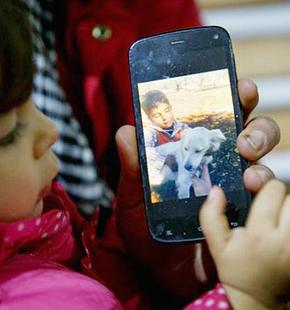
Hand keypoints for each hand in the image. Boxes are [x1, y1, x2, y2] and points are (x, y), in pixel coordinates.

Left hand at [114, 79, 279, 296]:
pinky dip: (265, 183)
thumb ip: (132, 169)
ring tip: (247, 159)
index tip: (235, 86)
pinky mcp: (244, 212)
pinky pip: (265, 192)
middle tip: (241, 133)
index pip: (211, 120)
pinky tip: (253, 185)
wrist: (159, 272)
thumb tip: (127, 131)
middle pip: (246, 131)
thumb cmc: (144, 231)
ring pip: (260, 156)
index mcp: (189, 155)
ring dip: (261, 149)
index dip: (226, 99)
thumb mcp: (132, 198)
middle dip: (252, 123)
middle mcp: (216, 166)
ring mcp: (232, 187)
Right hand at [200, 180, 289, 308]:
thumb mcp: (216, 244)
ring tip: (276, 218)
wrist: (259, 297)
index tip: (255, 195)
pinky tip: (282, 226)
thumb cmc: (237, 269)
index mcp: (260, 234)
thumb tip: (216, 191)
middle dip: (278, 197)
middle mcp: (286, 239)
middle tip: (267, 208)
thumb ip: (211, 215)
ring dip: (287, 208)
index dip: (262, 188)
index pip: (274, 189)